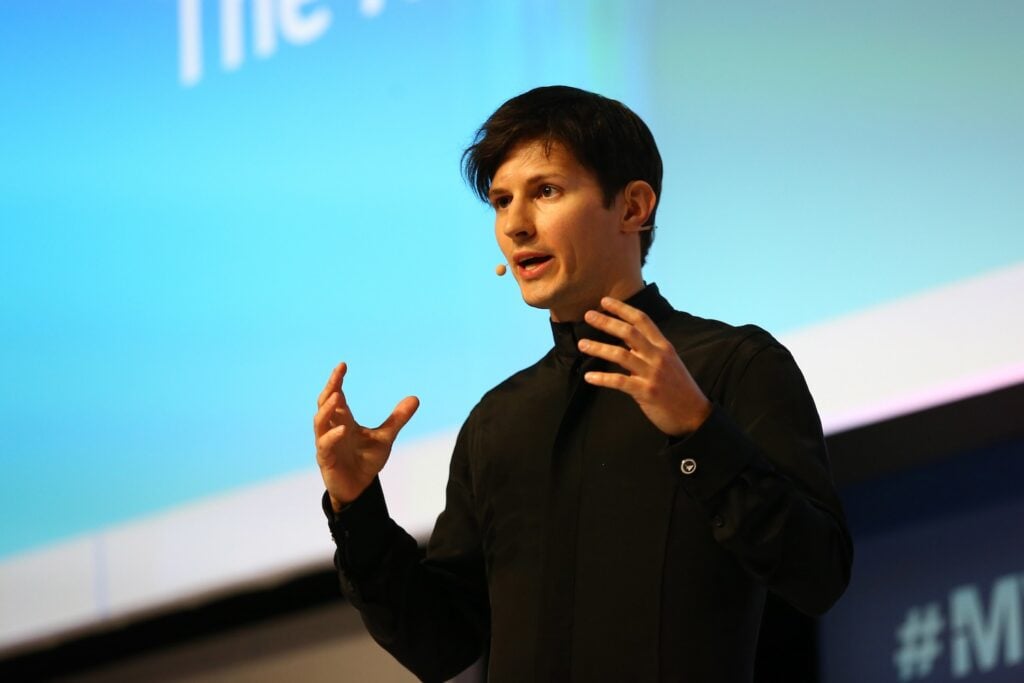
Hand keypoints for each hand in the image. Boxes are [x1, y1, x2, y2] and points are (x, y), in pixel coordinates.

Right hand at [313, 362, 419, 510]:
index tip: (343, 365)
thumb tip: (415, 398)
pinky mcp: (326, 460)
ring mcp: (326, 444)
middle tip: (338, 374)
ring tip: (337, 395)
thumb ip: (397, 418)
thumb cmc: (366, 461)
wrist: (360, 488)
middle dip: (330, 388)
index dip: (337, 381)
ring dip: (327, 409)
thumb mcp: (385, 437)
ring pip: (320, 422)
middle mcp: (331, 429)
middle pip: (325, 404)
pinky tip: (343, 430)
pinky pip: (325, 445)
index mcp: (344, 421)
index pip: (337, 396)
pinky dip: (332, 436)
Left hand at [577, 297, 710, 436]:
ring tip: (582, 344)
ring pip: (620, 355)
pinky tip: (589, 376)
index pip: (642, 320)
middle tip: (588, 315)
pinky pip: (619, 381)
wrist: (694, 414)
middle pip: (629, 332)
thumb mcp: (669, 363)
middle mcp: (658, 356)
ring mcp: (652, 374)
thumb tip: (626, 341)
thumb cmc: (678, 388)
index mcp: (663, 346)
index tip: (605, 301)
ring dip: (598, 348)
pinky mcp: (646, 392)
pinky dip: (602, 378)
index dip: (622, 309)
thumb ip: (649, 350)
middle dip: (607, 322)